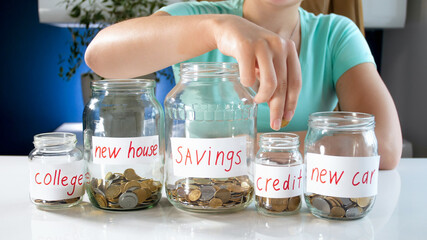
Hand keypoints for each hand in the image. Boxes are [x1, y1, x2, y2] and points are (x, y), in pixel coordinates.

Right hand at [212, 15, 301, 129]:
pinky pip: (248, 77)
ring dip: (263, 97)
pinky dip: (246, 84)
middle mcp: (279, 45)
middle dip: (278, 108)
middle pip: (284, 85)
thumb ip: (275, 79)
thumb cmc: (250, 50)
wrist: (229, 29)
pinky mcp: (246, 47)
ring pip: (270, 83)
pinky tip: (244, 81)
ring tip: (257, 100)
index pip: (296, 81)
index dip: (293, 102)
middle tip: (274, 123)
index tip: (288, 118)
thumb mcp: (267, 62)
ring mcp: (263, 45)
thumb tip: (278, 107)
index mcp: (289, 49)